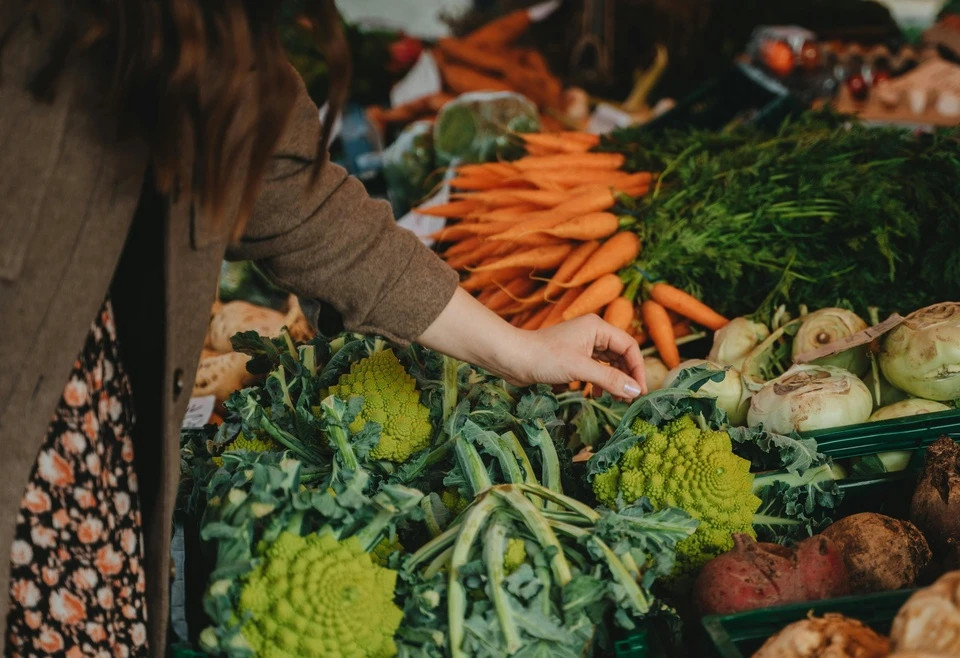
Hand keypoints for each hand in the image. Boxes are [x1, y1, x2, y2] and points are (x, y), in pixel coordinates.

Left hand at [503, 315, 646, 397]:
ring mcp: (582, 344)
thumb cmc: (544, 357)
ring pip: (608, 363)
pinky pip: (595, 368)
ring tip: (617, 400)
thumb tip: (635, 391)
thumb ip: (610, 380)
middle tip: (630, 399)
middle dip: (627, 377)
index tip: (640, 390)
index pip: (629, 346)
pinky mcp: (573, 357)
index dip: (637, 369)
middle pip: (621, 355)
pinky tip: (597, 395)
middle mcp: (592, 333)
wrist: (513, 358)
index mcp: (597, 327)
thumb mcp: (580, 369)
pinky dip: (600, 381)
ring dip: (614, 381)